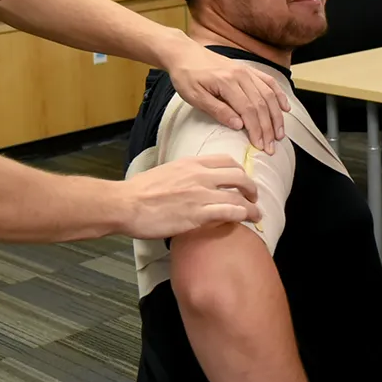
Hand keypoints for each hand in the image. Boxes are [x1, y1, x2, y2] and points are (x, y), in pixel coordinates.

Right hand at [120, 154, 261, 239]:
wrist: (126, 204)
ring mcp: (200, 194)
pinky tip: (247, 220)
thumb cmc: (139, 192)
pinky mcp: (198, 214)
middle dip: (250, 187)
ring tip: (256, 213)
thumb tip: (190, 184)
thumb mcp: (165, 172)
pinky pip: (230, 212)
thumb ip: (183, 175)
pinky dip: (243, 215)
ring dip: (251, 205)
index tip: (241, 180)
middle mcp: (200, 175)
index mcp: (190, 163)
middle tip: (253, 197)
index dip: (239, 171)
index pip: (226, 160)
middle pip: (238, 175)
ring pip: (238, 195)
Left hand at [165, 40, 288, 152]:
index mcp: (226, 82)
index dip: (256, 129)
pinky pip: (269, 82)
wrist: (184, 53)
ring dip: (277, 116)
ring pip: (269, 95)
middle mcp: (240, 75)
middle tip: (271, 147)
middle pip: (261, 104)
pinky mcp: (248, 69)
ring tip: (280, 133)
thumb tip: (238, 125)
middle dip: (269, 127)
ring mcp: (246, 71)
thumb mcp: (194, 96)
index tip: (260, 146)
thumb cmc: (186, 76)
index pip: (248, 110)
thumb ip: (217, 110)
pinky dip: (279, 95)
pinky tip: (284, 108)